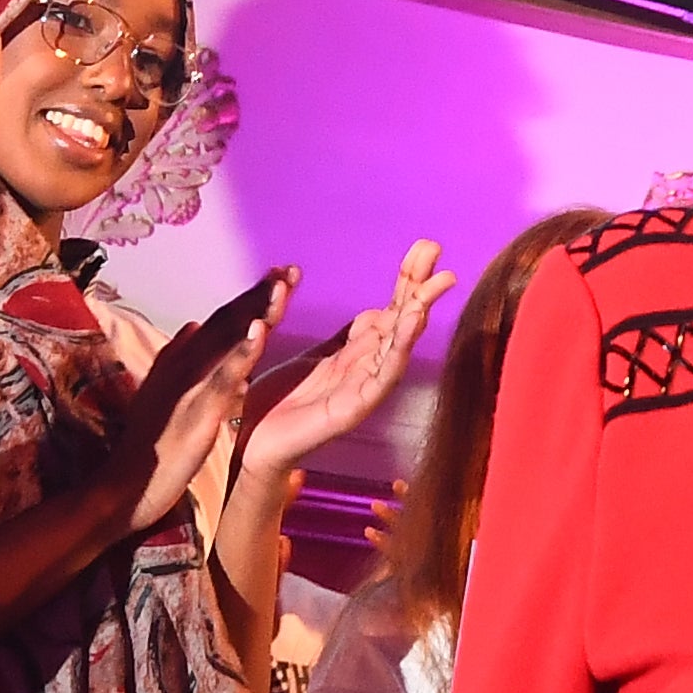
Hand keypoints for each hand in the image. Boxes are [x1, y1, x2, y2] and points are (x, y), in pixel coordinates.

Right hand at [112, 269, 289, 530]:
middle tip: (291, 268)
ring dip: (256, 310)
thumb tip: (194, 324)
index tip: (278, 277)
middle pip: (229, 320)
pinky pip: (224, 377)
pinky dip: (242, 353)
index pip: (222, 321)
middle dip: (260, 292)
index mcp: (183, 360)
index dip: (250, 297)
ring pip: (228, 340)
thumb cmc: (148, 442)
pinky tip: (260, 333)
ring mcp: (190, 384)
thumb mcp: (163, 392)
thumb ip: (178, 357)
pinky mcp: (198, 410)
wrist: (125, 483)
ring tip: (282, 284)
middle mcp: (185, 362)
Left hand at [247, 239, 451, 477]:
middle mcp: (368, 366)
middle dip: (419, 286)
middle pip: (401, 320)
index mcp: (357, 351)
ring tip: (436, 285)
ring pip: (399, 346)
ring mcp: (364, 388)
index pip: (390, 307)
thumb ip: (341, 335)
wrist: (256, 445)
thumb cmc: (282, 402)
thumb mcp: (314, 356)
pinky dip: (398, 349)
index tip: (424, 247)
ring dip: (418, 314)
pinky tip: (410, 324)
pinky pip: (381, 376)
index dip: (406, 278)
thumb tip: (356, 303)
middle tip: (436, 250)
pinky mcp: (354, 408)